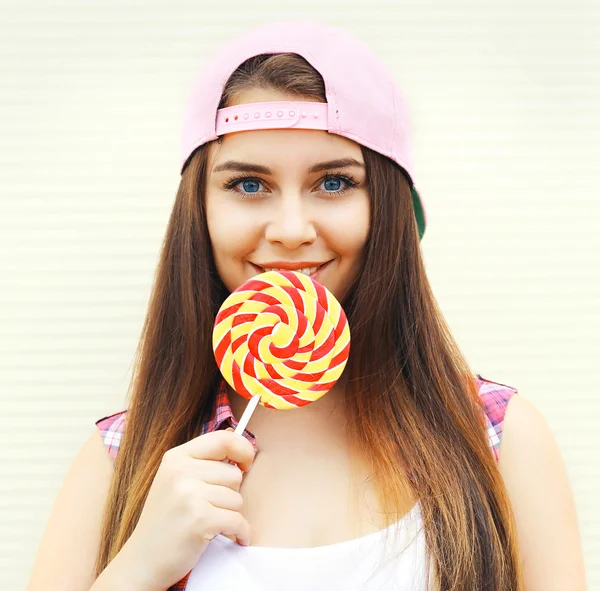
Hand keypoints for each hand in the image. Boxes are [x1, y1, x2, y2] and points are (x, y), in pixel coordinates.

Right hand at [123, 429, 254, 588]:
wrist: (142, 560)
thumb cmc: (166, 520)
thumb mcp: (175, 479)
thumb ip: (202, 461)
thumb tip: (237, 437)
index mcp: (176, 457)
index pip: (222, 439)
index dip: (242, 449)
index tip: (246, 463)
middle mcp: (181, 472)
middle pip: (233, 474)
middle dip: (230, 494)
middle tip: (211, 507)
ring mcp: (189, 495)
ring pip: (237, 498)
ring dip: (230, 514)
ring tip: (210, 522)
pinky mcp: (200, 519)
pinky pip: (238, 520)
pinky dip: (240, 533)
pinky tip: (233, 537)